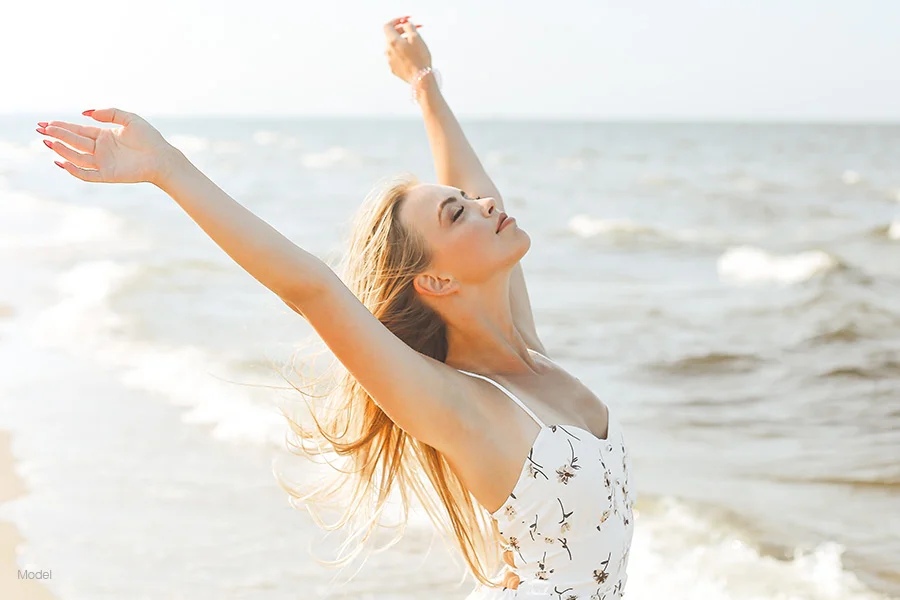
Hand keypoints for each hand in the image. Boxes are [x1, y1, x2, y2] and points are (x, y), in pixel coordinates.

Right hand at [36, 108, 179, 186]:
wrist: (162, 157)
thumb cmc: (149, 138)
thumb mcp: (129, 119)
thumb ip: (108, 112)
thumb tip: (85, 113)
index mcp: (104, 136)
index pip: (78, 131)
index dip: (62, 127)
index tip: (46, 123)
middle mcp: (101, 149)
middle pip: (74, 142)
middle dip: (57, 135)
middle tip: (41, 130)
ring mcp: (103, 162)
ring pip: (77, 157)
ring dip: (62, 150)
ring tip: (49, 142)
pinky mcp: (107, 175)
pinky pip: (86, 174)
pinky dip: (74, 169)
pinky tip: (62, 161)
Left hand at [383, 16, 430, 83]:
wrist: (420, 79)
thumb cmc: (420, 58)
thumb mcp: (416, 37)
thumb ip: (409, 27)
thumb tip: (405, 24)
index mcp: (392, 41)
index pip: (388, 26)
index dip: (395, 21)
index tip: (403, 21)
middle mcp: (388, 51)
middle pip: (390, 36)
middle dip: (400, 32)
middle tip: (412, 31)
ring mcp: (389, 61)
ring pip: (393, 47)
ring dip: (401, 43)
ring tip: (413, 46)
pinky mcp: (393, 69)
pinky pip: (395, 57)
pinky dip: (401, 53)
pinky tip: (411, 56)